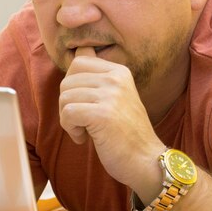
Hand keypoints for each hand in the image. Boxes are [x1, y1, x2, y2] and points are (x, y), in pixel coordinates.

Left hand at [59, 47, 162, 189]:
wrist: (146, 161)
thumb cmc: (125, 132)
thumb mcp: (115, 96)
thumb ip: (97, 75)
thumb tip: (79, 49)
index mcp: (119, 71)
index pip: (78, 62)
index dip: (72, 86)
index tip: (85, 104)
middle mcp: (116, 79)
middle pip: (67, 81)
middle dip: (67, 103)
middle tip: (82, 121)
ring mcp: (110, 95)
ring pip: (65, 98)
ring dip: (68, 119)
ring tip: (85, 130)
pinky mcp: (103, 114)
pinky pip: (67, 113)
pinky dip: (70, 129)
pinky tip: (84, 138)